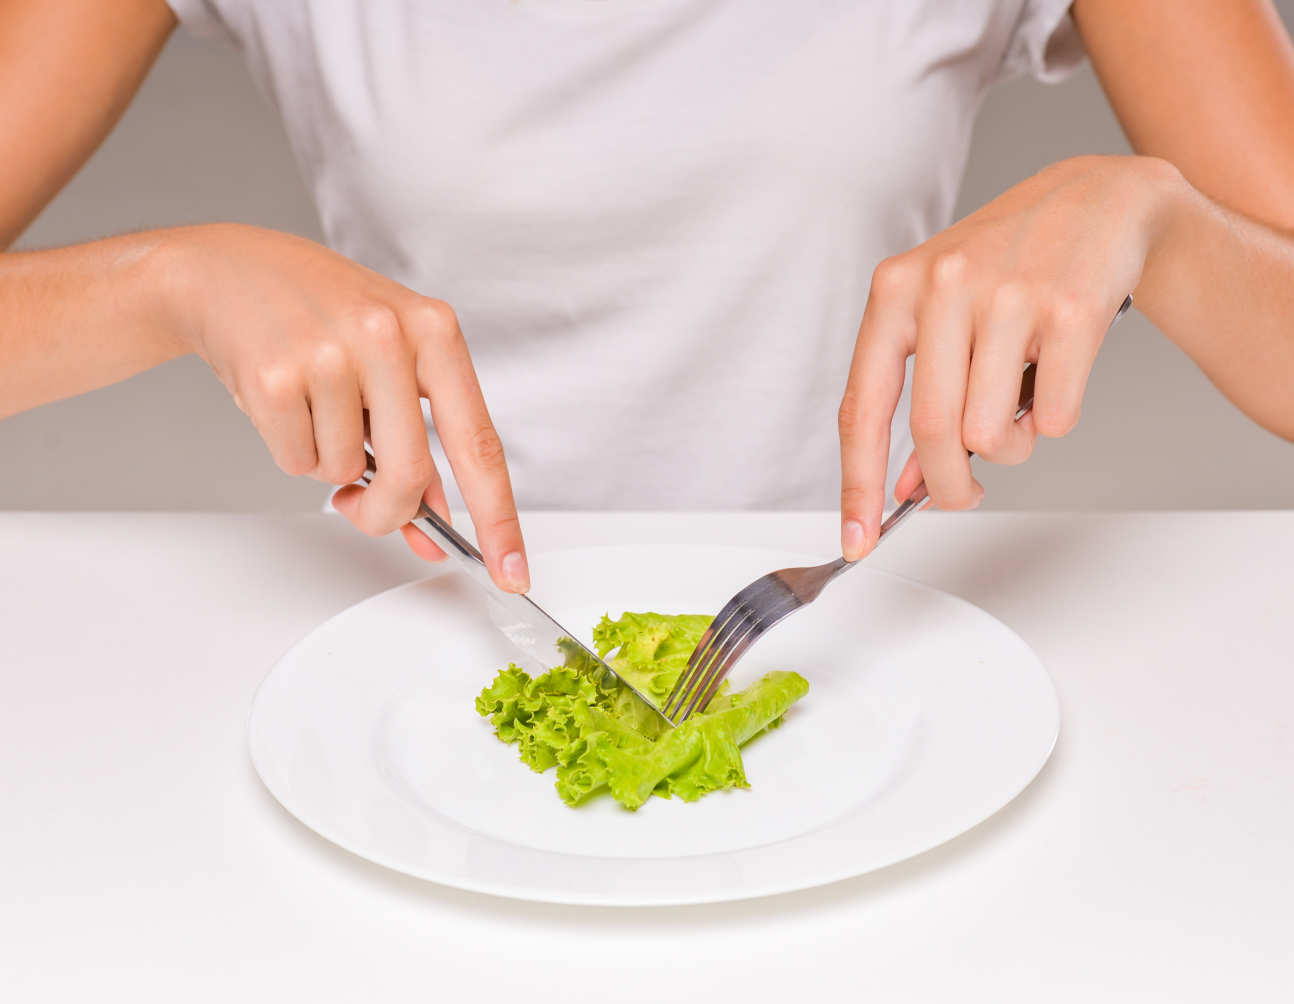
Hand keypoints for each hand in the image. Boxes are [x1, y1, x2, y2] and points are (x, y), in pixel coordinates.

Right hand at [163, 223, 528, 591]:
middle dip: (387, 511)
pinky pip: (296, 461)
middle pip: (410, 473)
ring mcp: (330, 353)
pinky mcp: (274, 376)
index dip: (498, 517)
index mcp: (434, 330)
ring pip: (344, 472)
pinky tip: (283, 400)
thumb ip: (421, 443)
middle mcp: (388, 335)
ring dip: (327, 464)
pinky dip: (290, 449)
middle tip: (360, 505)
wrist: (230, 270)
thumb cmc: (321, 317)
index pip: (479, 443)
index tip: (511, 570)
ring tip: (312, 405)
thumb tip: (435, 526)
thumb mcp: (391, 363)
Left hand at [838, 155, 1183, 559]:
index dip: (857, 484)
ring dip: (1007, 450)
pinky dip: (1054, 423)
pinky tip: (1056, 380)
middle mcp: (944, 286)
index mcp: (895, 290)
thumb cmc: (1006, 265)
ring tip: (1018, 412)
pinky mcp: (1072, 310)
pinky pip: (1054, 419)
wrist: (1097, 199)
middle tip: (964, 493)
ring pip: (990, 434)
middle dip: (948, 486)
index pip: (861, 407)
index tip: (857, 539)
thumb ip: (916, 395)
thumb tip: (903, 485)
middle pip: (931, 433)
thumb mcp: (942, 317)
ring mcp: (1009, 295)